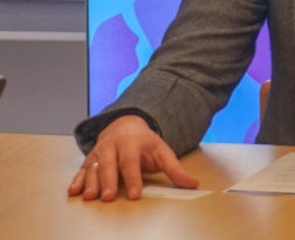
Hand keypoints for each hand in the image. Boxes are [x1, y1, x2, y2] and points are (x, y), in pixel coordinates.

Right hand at [68, 115, 198, 200]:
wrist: (125, 125)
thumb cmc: (146, 144)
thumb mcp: (163, 152)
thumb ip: (176, 169)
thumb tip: (193, 184)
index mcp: (134, 143)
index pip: (133, 162)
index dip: (133, 178)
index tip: (134, 195)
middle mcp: (115, 145)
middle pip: (110, 164)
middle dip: (108, 181)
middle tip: (107, 198)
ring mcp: (101, 151)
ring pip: (94, 167)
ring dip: (91, 182)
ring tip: (90, 197)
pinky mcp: (90, 159)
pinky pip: (82, 169)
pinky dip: (77, 180)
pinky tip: (73, 192)